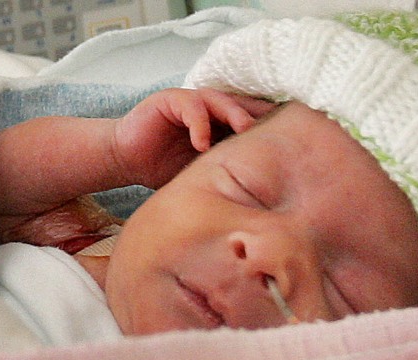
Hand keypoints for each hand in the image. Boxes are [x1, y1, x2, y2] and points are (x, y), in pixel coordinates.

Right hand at [112, 88, 274, 188]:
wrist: (126, 159)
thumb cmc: (163, 169)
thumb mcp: (201, 175)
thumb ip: (225, 176)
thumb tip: (259, 201)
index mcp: (222, 126)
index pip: (253, 121)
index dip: (270, 129)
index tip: (291, 141)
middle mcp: (211, 109)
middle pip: (244, 106)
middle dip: (260, 118)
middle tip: (277, 133)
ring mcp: (192, 102)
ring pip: (221, 100)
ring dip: (234, 114)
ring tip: (244, 130)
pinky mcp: (170, 100)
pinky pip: (191, 107)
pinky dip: (199, 124)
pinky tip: (200, 144)